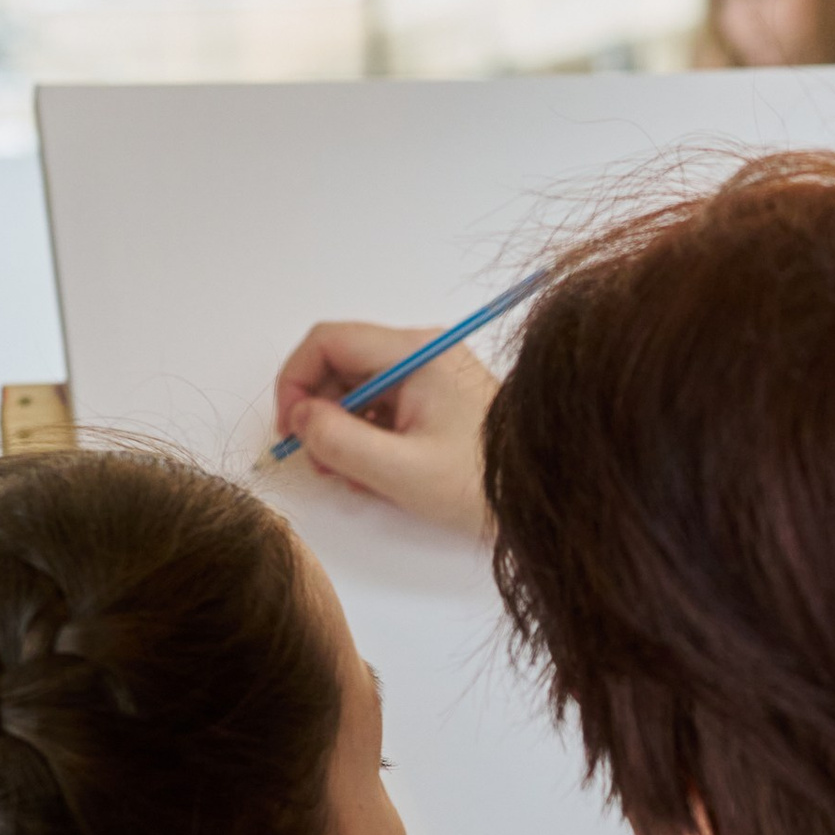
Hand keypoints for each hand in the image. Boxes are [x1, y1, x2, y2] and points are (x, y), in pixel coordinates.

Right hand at [272, 321, 493, 539]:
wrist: (543, 494)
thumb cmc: (480, 483)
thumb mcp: (402, 470)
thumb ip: (340, 442)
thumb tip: (300, 419)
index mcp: (415, 353)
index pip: (328, 341)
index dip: (296, 381)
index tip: (291, 429)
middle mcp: (421, 352)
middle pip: (342, 365)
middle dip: (320, 414)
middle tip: (320, 465)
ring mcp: (431, 375)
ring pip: (360, 390)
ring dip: (342, 432)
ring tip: (351, 478)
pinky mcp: (438, 399)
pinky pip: (384, 408)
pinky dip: (369, 439)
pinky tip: (376, 477)